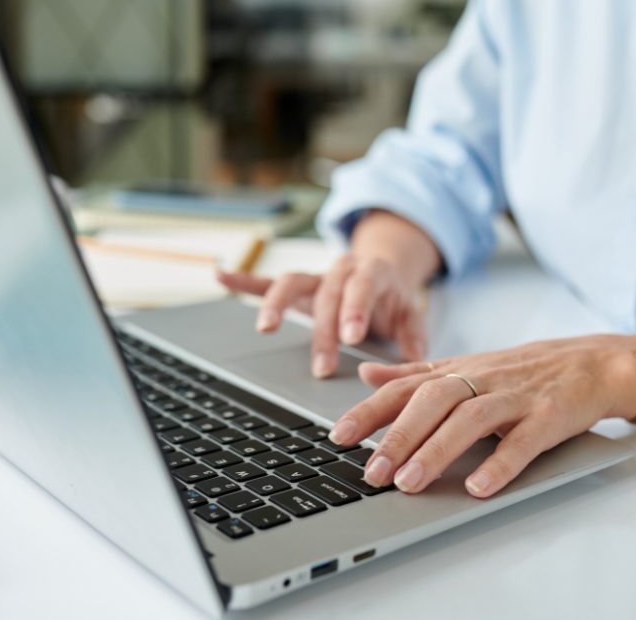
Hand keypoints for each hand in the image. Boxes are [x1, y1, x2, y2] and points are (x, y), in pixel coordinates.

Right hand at [217, 254, 427, 377]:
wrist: (384, 269)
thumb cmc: (394, 299)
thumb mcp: (412, 314)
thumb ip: (413, 337)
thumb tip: (415, 362)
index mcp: (371, 272)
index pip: (362, 288)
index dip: (356, 309)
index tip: (351, 336)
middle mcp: (340, 268)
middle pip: (327, 295)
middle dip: (323, 331)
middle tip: (322, 367)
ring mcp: (316, 275)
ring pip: (292, 282)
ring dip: (277, 304)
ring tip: (265, 328)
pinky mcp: (299, 285)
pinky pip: (268, 280)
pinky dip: (243, 280)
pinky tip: (220, 276)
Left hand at [326, 335, 635, 497]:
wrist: (593, 363)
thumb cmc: (523, 371)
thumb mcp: (466, 366)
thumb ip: (415, 372)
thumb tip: (366, 373)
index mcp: (459, 371)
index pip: (407, 386)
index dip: (371, 410)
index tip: (338, 436)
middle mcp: (482, 379)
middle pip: (433, 400)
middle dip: (398, 435)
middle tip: (371, 471)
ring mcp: (516, 397)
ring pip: (470, 419)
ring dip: (437, 451)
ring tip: (409, 484)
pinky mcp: (549, 417)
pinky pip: (523, 441)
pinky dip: (500, 463)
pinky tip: (478, 487)